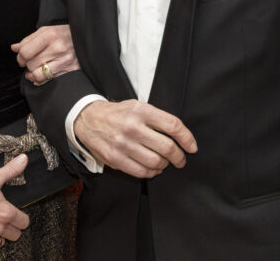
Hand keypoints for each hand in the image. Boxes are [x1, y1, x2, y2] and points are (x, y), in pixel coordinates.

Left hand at [11, 24, 78, 84]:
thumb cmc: (63, 34)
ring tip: (34, 70)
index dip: (19, 57)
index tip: (22, 58)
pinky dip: (41, 80)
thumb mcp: (46, 31)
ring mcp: (64, 61)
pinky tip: (42, 74)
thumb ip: (28, 40)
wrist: (84, 39)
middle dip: (27, 65)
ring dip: (32, 74)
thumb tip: (14, 48)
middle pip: (30, 64)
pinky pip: (48, 81)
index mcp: (49, 36)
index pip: (25, 52)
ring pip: (37, 75)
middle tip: (31, 62)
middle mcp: (57, 48)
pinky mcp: (69, 71)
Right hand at [75, 100, 196, 177]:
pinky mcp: (115, 159)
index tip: (192, 147)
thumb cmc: (118, 114)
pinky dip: (152, 172)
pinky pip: (142, 172)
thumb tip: (181, 137)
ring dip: (164, 165)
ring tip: (164, 162)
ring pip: (156, 163)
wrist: (88, 119)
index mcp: (141, 111)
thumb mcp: (137, 106)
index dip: (187, 138)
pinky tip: (152, 168)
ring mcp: (123, 144)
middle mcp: (132, 127)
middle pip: (167, 147)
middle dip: (179, 157)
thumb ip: (158, 119)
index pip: (173, 126)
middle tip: (180, 159)